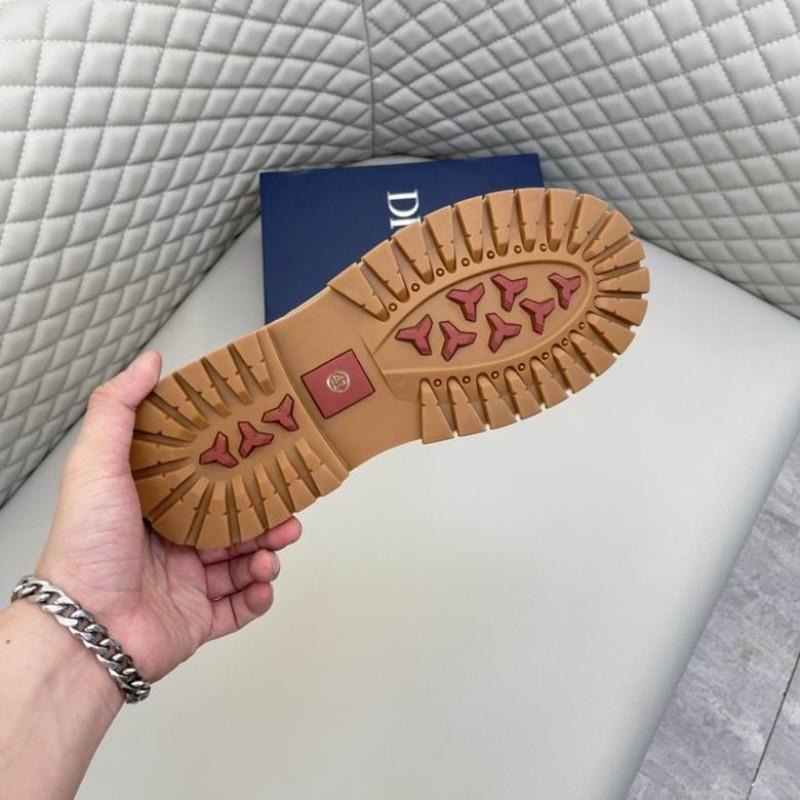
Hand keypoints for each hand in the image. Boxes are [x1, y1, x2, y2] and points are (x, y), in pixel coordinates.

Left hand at [36, 350, 301, 681]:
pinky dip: (258, 594)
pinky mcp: (198, 619)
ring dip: (268, 552)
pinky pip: (240, 607)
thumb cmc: (86, 548)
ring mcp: (186, 583)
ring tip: (276, 547)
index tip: (264, 457)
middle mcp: (170, 544)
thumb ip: (118, 408)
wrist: (86, 630)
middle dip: (265, 515)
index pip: (206, 481)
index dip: (238, 470)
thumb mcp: (95, 464)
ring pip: (243, 562)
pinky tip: (262, 581)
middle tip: (286, 508)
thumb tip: (148, 363)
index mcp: (152, 507)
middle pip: (233, 522)